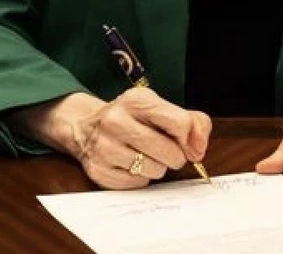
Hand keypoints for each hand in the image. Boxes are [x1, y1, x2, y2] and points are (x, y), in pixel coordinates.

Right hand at [13, 88, 211, 189]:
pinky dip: (140, 177)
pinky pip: (138, 183)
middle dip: (174, 155)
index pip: (180, 123)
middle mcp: (116, 120)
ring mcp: (105, 146)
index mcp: (135, 100)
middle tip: (163, 149)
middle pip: (171, 152)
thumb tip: (198, 148)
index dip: (190, 138)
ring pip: (156, 170)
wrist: (84, 127)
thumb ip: (193, 122)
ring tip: (143, 155)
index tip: (185, 141)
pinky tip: (130, 163)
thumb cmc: (131, 118)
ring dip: (157, 167)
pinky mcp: (99, 170)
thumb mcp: (160, 108)